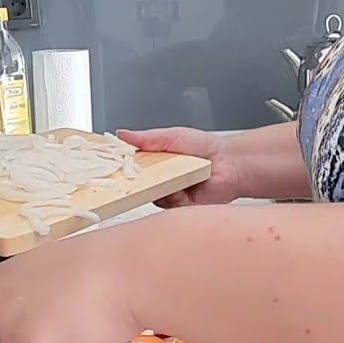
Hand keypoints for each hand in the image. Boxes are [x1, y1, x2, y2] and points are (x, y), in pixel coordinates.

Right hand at [118, 127, 243, 207]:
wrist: (230, 163)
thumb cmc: (205, 147)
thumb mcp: (172, 136)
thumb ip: (146, 138)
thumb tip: (122, 134)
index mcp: (155, 162)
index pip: (130, 167)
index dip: (121, 166)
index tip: (113, 162)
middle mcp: (160, 179)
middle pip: (136, 184)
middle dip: (134, 179)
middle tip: (135, 171)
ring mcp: (169, 194)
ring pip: (151, 194)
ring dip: (158, 185)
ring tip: (172, 173)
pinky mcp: (179, 208)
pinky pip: (168, 204)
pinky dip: (173, 195)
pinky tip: (183, 185)